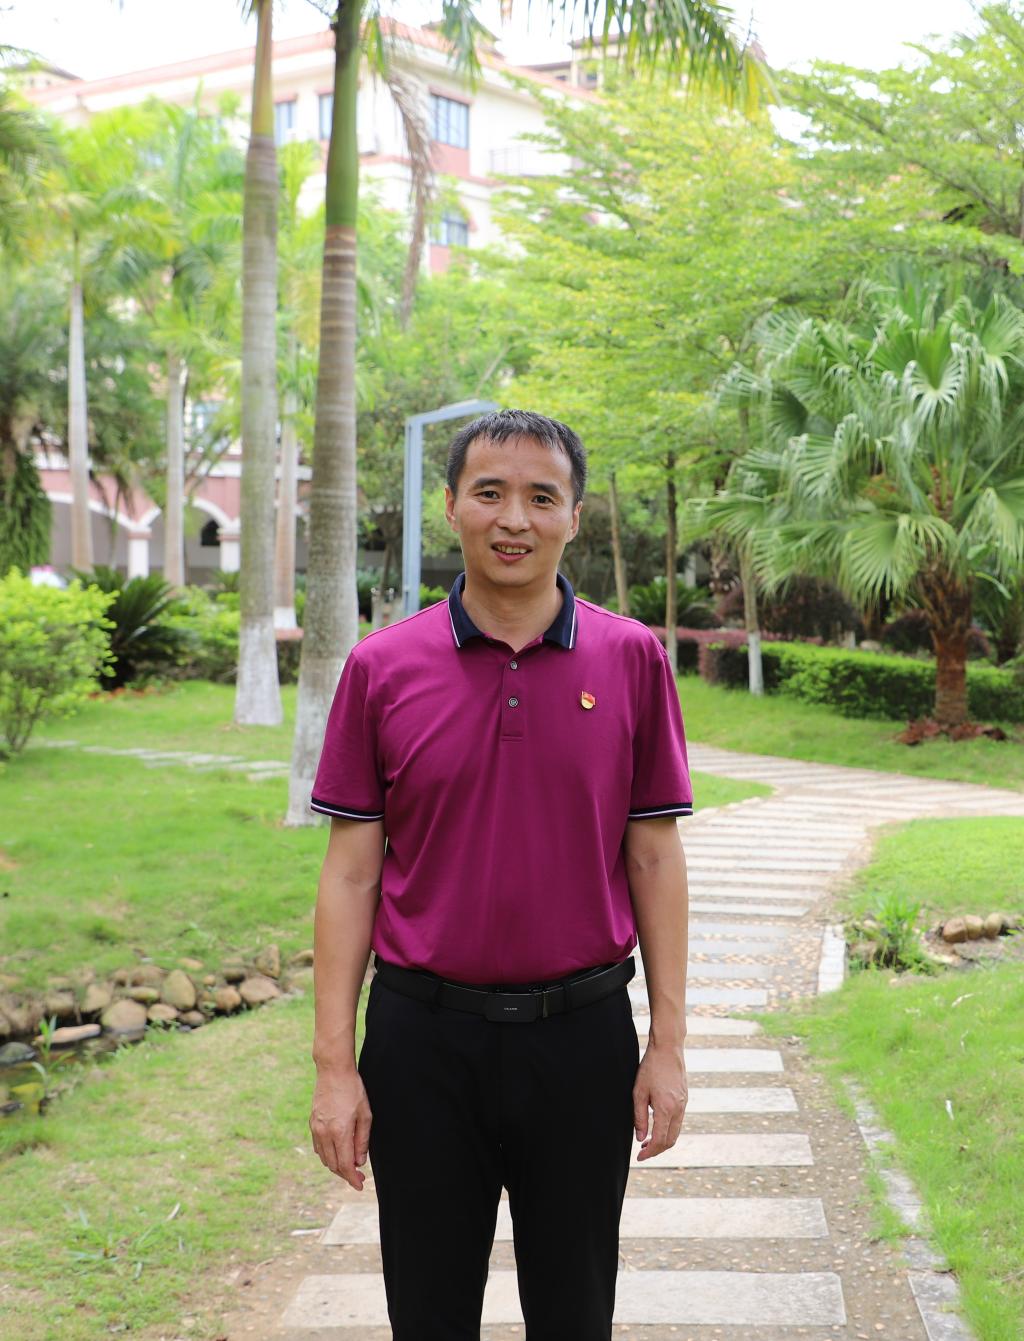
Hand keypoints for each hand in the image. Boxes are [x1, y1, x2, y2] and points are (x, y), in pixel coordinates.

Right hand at [310, 1069, 372, 1190]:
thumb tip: (359, 1162)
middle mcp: (324, 1133)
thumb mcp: (365, 1115)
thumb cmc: (353, 1090)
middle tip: (358, 1176)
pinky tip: (337, 1152)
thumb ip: (362, 1140)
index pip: (345, 1165)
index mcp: (339, 1132)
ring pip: (324, 1158)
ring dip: (336, 1166)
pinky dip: (327, 1155)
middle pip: (333, 1165)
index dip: (352, 1179)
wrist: (333, 1071)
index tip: (360, 1185)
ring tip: (349, 1165)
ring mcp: (315, 1129)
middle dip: (346, 1175)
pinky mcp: (312, 1123)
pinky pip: (318, 1148)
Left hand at [633, 1042, 686, 1160]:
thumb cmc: (650, 1068)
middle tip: (642, 1152)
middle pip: (670, 1140)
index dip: (649, 1153)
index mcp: (666, 1109)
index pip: (659, 1140)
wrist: (668, 1049)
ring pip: (676, 1132)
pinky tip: (656, 1126)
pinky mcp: (685, 1099)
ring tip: (647, 1141)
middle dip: (656, 1150)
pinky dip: (668, 1130)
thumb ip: (639, 1117)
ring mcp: (684, 1104)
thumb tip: (640, 1139)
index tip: (639, 1157)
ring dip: (663, 1141)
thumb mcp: (638, 1092)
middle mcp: (678, 1109)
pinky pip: (678, 1122)